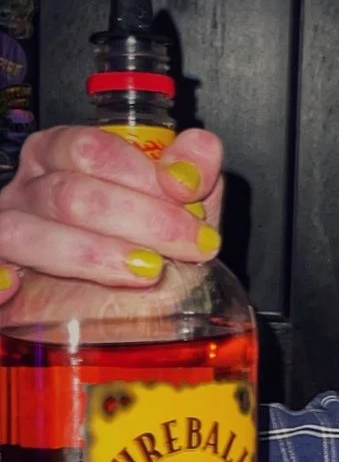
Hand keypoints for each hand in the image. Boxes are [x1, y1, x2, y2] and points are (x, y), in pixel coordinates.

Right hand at [0, 126, 223, 306]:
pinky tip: (16, 288)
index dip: (143, 176)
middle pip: (67, 194)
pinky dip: (0, 284)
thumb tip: (196, 156)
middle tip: (186, 246)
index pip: (91, 151)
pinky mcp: (2, 286)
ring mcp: (8, 234)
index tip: (189, 205)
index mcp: (62, 157)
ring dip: (90, 254)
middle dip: (136, 219)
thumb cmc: (150, 248)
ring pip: (26, 233)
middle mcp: (29, 191)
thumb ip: (194, 172)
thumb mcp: (181, 209)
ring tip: (145, 271)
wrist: (136, 311)